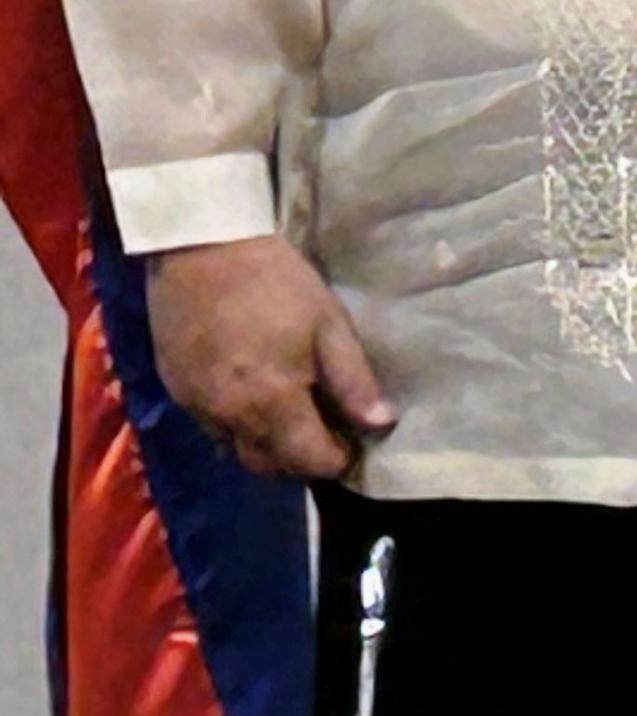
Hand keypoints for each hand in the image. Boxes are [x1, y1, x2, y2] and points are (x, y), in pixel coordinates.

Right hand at [146, 235, 392, 481]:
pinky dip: (237, 429)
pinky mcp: (176, 390)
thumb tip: (380, 424)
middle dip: (300, 462)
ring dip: (266, 449)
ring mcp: (197, 406)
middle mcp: (230, 416)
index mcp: (273, 402)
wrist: (200, 249)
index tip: (352, 447)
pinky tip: (254, 401)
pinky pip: (211, 429)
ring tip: (292, 421)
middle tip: (324, 437)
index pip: (308, 460)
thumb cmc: (275, 283)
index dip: (336, 460)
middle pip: (268, 466)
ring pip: (236, 451)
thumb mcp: (329, 324)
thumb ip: (353, 380)